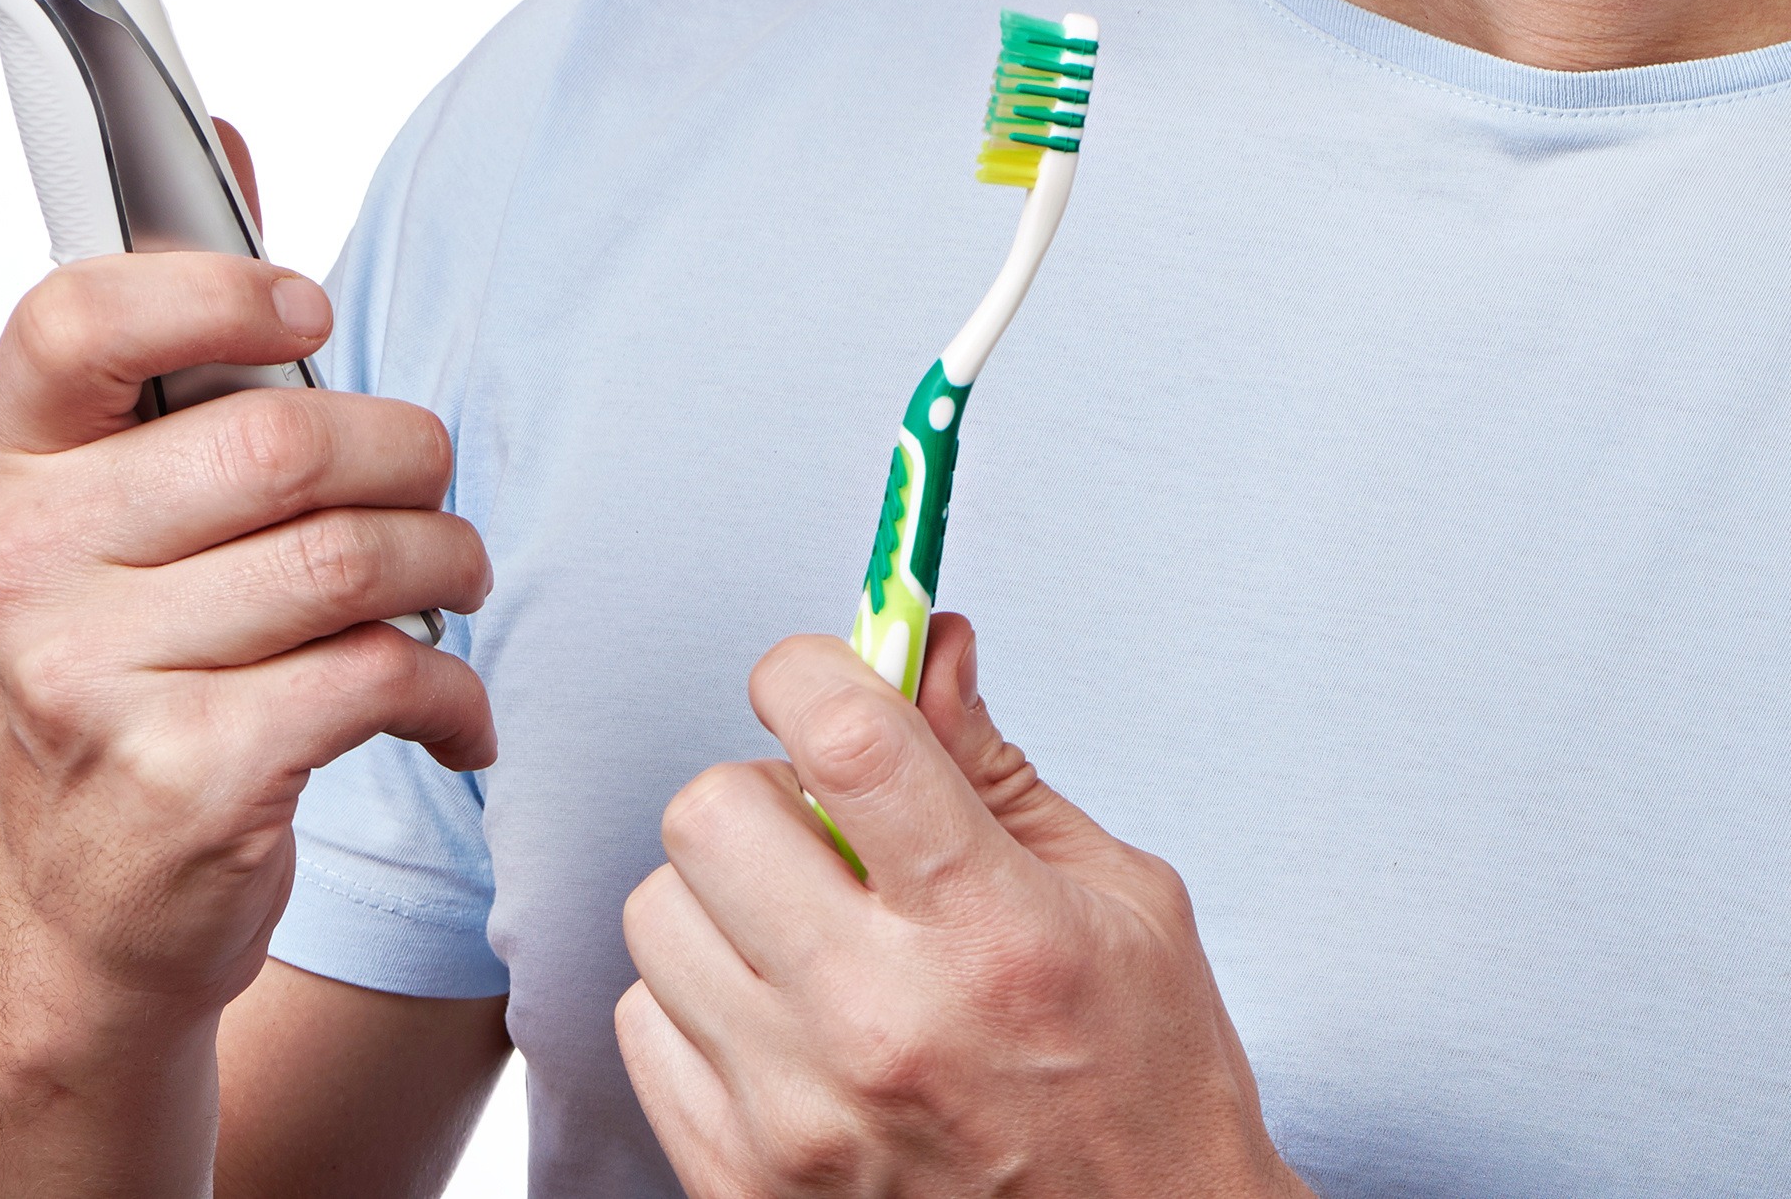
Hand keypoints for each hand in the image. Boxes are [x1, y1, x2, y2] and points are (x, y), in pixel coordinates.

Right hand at [0, 166, 494, 1031]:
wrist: (90, 903)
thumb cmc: (131, 664)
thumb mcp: (115, 500)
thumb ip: (175, 329)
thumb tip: (223, 131)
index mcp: (3, 470)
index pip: (76, 320)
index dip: (216, 292)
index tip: (308, 312)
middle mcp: (22, 568)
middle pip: (279, 442)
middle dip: (406, 457)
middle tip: (433, 489)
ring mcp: (88, 678)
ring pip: (348, 559)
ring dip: (443, 567)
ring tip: (444, 588)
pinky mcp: (184, 777)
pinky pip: (377, 676)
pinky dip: (447, 692)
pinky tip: (444, 715)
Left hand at [617, 618, 1306, 1198]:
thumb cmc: (1147, 1083)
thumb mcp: (1120, 899)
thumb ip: (998, 767)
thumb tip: (929, 645)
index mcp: (988, 932)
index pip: (844, 737)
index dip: (814, 669)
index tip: (824, 674)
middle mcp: (878, 1022)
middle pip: (711, 814)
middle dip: (768, 789)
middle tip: (828, 826)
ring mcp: (795, 1115)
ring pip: (658, 915)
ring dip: (726, 900)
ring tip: (810, 933)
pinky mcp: (740, 1183)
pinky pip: (643, 1028)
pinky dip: (701, 1002)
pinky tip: (785, 1017)